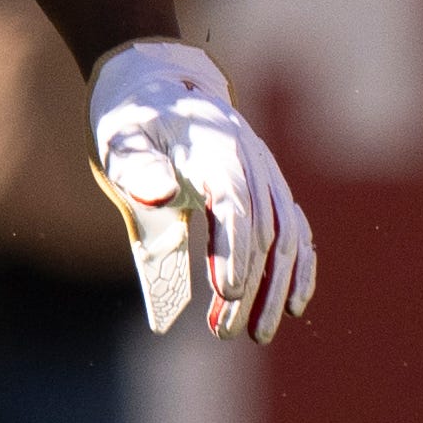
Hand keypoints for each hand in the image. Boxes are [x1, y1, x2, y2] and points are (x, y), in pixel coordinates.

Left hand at [88, 38, 311, 342]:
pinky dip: (299, 269)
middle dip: (250, 286)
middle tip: (225, 332)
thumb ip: (139, 167)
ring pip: (287, 239)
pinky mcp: (269, 191)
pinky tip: (295, 306)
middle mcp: (253, 164)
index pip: (234, 206)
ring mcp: (267, 178)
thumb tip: (161, 196)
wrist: (161, 90)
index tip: (226, 292)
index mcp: (216, 151)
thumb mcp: (123, 139)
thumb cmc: (136, 122)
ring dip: (275, 289)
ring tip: (254, 332)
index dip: (233, 250)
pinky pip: (295, 233)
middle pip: (264, 232)